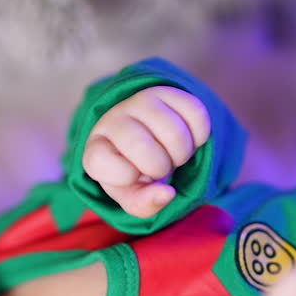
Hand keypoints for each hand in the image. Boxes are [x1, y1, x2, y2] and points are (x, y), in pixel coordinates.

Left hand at [82, 86, 210, 218]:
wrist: (149, 142)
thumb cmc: (136, 173)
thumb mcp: (133, 196)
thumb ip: (144, 204)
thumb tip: (168, 194)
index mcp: (96, 148)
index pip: (101, 162)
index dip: (125, 176)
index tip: (132, 175)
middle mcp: (113, 119)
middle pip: (143, 147)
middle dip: (160, 167)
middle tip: (159, 167)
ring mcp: (140, 101)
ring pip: (174, 131)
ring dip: (182, 153)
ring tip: (172, 154)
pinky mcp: (169, 91)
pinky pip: (196, 114)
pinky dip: (199, 136)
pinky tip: (186, 139)